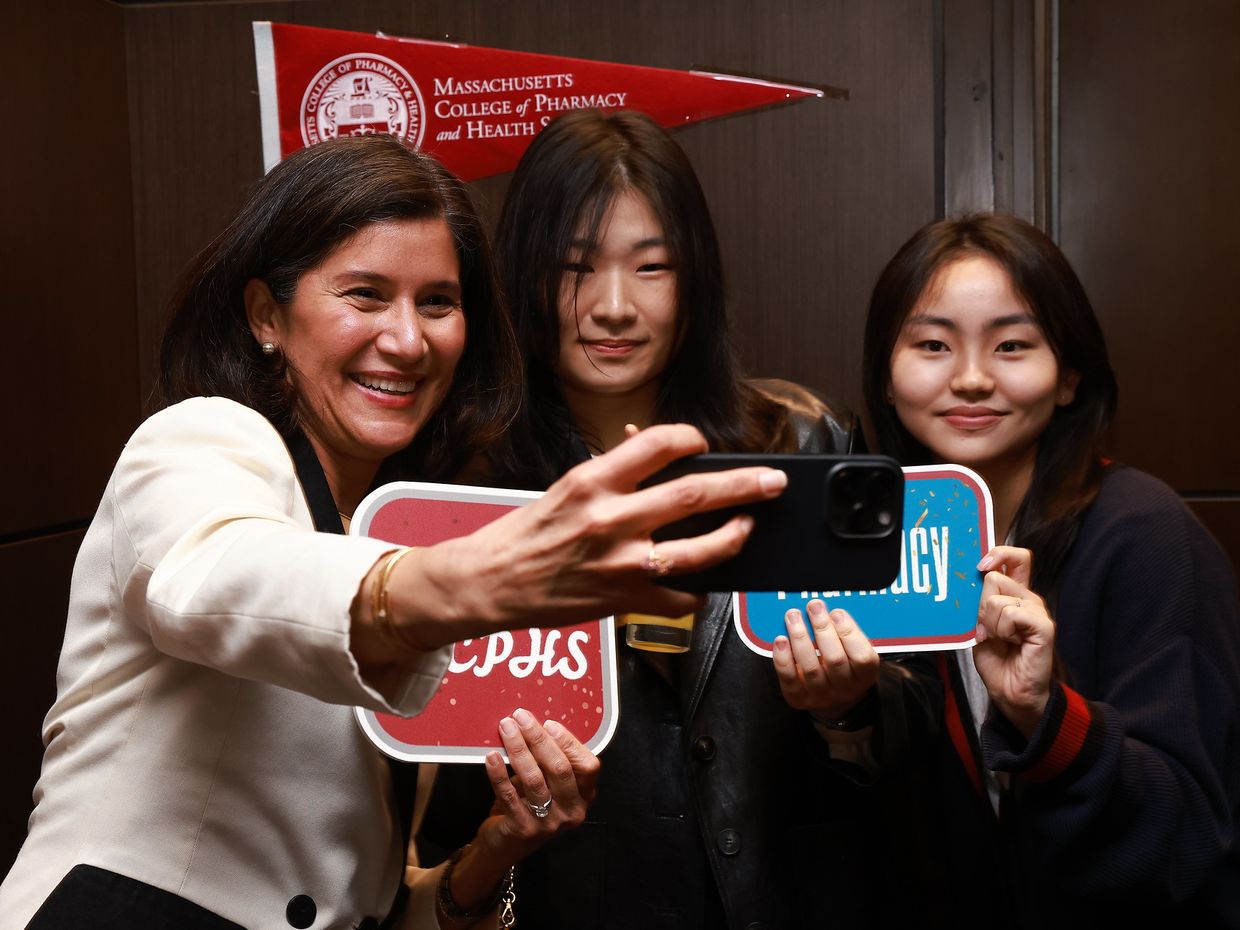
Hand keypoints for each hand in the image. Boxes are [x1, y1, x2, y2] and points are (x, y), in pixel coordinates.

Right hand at [388, 424, 786, 648]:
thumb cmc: (524, 534)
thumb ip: (612, 473)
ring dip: (737, 535)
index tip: (703, 443)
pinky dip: (699, 588)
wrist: (489, 583)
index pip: (658, 443)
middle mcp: (611, 518)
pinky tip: (705, 580)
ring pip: (702, 549)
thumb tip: (649, 448)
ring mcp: (622, 562)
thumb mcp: (565, 488)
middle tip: (774, 481)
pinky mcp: (626, 600)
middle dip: (745, 485)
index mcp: (593, 480)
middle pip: (697, 493)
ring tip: (750, 526)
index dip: (691, 438)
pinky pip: (682, 595)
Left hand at [444, 709, 598, 911]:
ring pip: (534, 779)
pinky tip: (491, 757)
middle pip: (560, 768)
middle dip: (538, 739)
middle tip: (520, 717)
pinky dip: (499, 773)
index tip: (548, 723)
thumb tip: (535, 723)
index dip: (570, 742)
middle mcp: (572, 811)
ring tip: (506, 729)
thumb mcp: (548, 784)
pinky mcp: (523, 830)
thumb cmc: (529, 805)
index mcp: (584, 796)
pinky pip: (509, 795)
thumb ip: (549, 760)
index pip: (588, 766)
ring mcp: (549, 823)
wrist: (505, 845)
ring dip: (518, 749)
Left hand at [773, 600, 879, 720]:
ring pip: (810, 668)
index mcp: (865, 675)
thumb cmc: (844, 662)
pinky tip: (781, 639)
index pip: (862, 657)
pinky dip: (783, 657)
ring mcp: (821, 696)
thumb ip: (846, 631)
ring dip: (800, 637)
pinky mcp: (798, 698)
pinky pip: (789, 678)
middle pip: (835, 659)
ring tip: (794, 616)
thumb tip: (825, 607)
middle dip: (822, 628)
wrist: (831, 695)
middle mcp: (845, 689)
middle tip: (814, 606)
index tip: (836, 612)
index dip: (849, 633)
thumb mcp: (854, 650)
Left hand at [972, 546, 1056, 737]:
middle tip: (988, 628)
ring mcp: (1038, 611)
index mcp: (1015, 595)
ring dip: (991, 623)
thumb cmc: (997, 661)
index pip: (1016, 558)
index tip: (980, 565)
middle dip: (981, 605)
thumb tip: (979, 575)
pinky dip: (1003, 629)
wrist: (1011, 692)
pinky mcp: (1044, 627)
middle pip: (996, 577)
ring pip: (999, 599)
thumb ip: (981, 601)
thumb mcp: (980, 624)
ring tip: (1001, 640)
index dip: (999, 553)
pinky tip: (1011, 642)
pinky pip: (1012, 614)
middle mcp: (1028, 599)